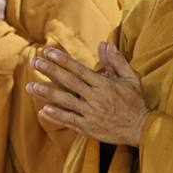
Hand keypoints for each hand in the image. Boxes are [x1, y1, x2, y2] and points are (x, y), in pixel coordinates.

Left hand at [26, 42, 151, 145]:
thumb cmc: (136, 101)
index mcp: (105, 85)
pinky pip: (70, 121)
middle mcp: (96, 98)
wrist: (141, 129)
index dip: (63, 61)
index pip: (80, 70)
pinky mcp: (89, 128)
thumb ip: (117, 61)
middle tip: (35, 62)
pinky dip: (56, 116)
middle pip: (70, 83)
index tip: (48, 52)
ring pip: (66, 102)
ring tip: (31, 86)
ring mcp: (91, 114)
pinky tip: (43, 110)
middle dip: (51, 71)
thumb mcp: (131, 78)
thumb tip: (105, 44)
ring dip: (48, 94)